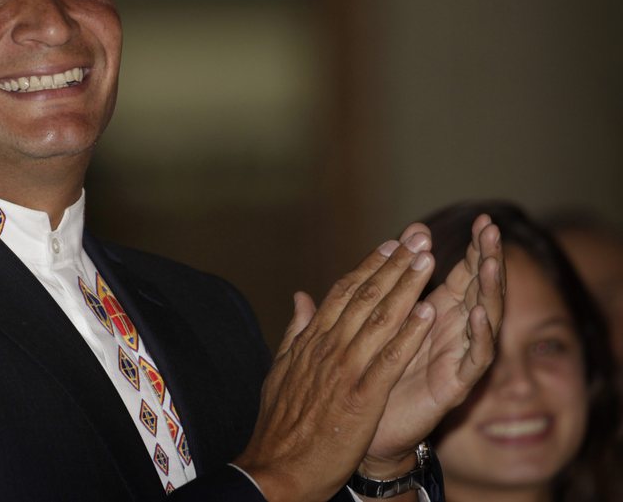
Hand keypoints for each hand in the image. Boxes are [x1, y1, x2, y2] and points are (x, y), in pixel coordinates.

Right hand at [234, 229, 439, 501]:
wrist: (275, 467)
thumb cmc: (279, 425)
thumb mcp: (280, 370)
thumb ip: (295, 332)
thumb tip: (300, 298)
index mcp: (311, 341)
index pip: (343, 293)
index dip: (368, 266)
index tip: (390, 244)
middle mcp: (328, 348)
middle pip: (365, 296)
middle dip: (394, 264)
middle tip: (418, 237)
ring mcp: (344, 370)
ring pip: (380, 319)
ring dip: (406, 286)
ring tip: (427, 259)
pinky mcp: (361, 397)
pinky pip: (389, 359)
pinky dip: (408, 334)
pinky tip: (427, 313)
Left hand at [363, 215, 503, 476]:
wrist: (366, 427)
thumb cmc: (371, 372)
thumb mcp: (375, 323)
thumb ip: (382, 286)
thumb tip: (382, 246)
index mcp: (434, 313)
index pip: (460, 273)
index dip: (471, 248)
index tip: (483, 220)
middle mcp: (452, 331)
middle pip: (478, 288)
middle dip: (487, 258)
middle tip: (492, 229)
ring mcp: (457, 357)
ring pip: (484, 317)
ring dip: (489, 289)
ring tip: (491, 262)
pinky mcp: (457, 385)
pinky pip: (475, 358)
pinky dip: (479, 335)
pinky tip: (479, 313)